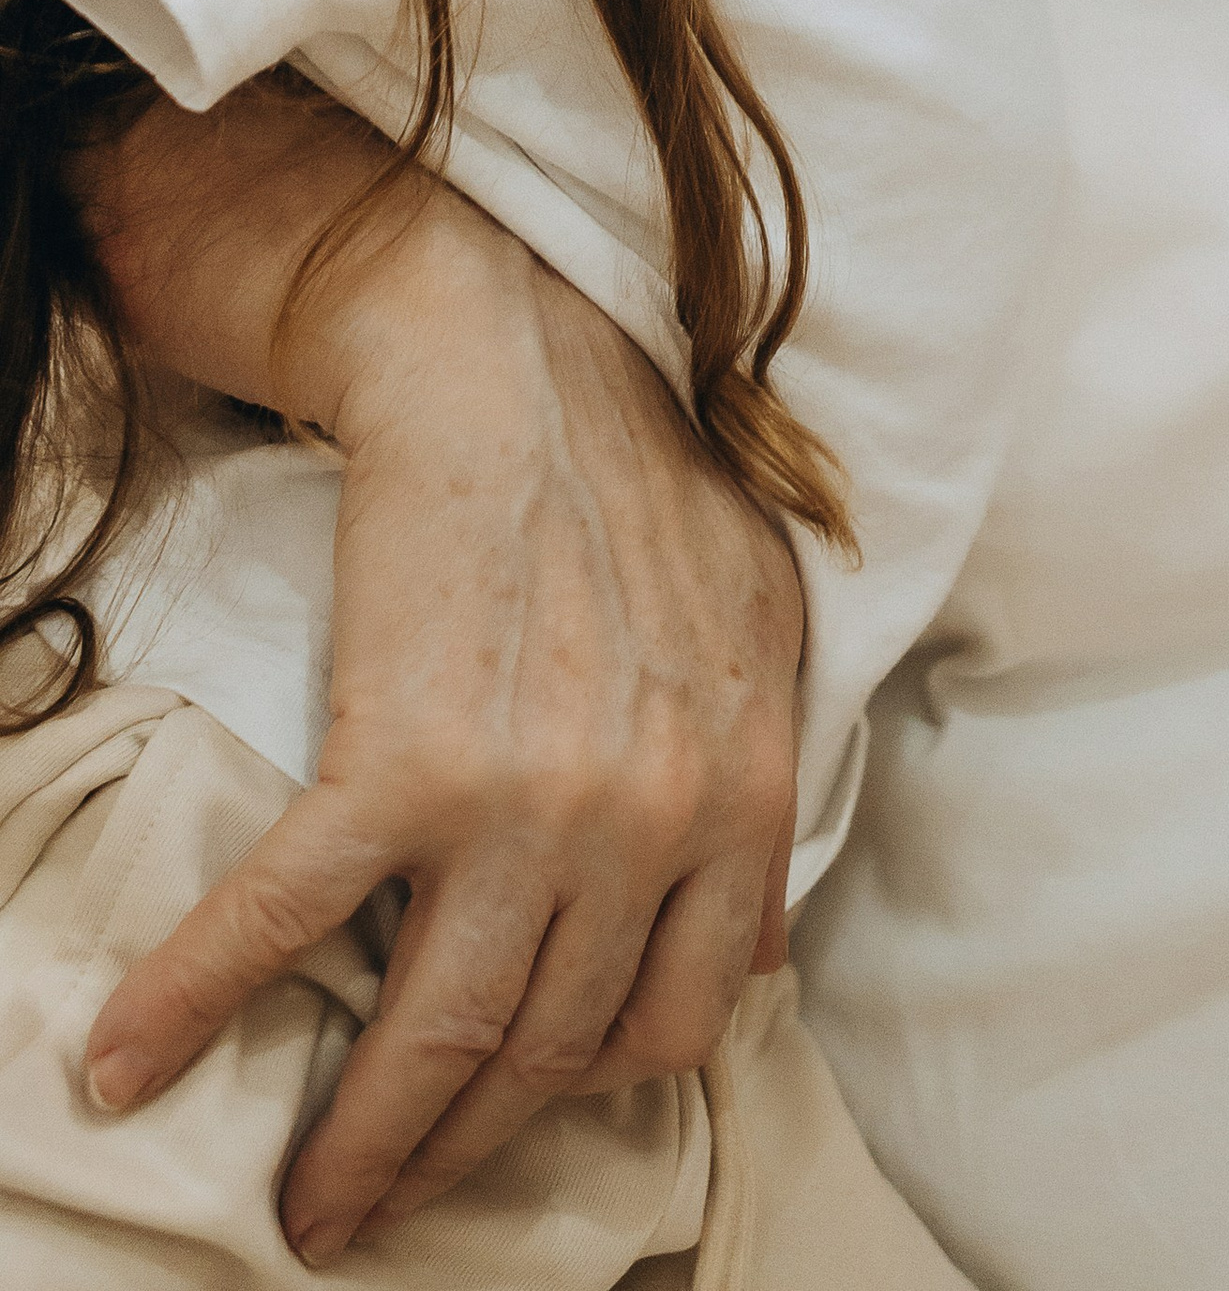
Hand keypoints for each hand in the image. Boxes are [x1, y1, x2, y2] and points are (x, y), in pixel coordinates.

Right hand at [78, 91, 805, 1265]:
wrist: (508, 361)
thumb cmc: (640, 482)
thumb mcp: (762, 631)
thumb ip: (764, 786)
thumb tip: (760, 941)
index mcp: (736, 792)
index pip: (672, 1020)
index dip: (589, 1088)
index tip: (526, 1114)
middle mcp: (642, 818)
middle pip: (549, 1051)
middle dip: (463, 1145)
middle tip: (386, 1200)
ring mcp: (523, 799)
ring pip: (440, 1034)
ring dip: (361, 1141)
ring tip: (305, 1198)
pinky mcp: (399, 758)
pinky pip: (287, 920)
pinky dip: (198, 1000)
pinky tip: (131, 1059)